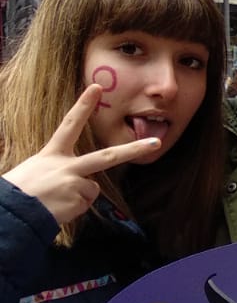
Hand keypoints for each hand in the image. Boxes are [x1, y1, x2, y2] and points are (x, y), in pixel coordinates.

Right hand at [2, 85, 160, 227]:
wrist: (9, 214)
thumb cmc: (18, 192)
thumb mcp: (34, 171)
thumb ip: (58, 169)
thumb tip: (78, 181)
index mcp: (51, 154)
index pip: (70, 124)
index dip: (83, 106)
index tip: (96, 88)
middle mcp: (66, 166)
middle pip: (107, 156)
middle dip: (134, 149)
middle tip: (155, 142)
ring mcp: (75, 183)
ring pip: (90, 189)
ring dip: (75, 198)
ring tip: (52, 201)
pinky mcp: (78, 201)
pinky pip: (84, 205)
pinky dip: (72, 209)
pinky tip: (55, 210)